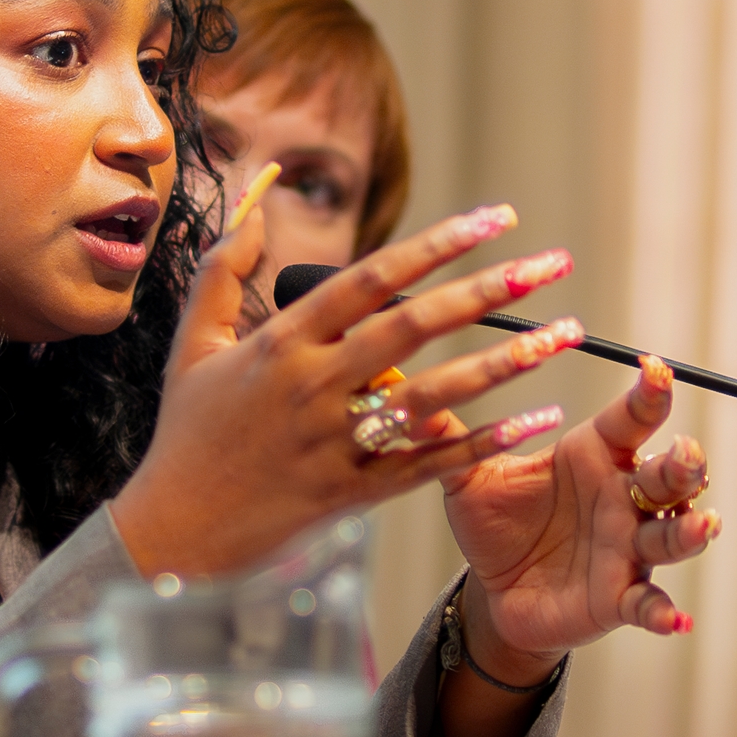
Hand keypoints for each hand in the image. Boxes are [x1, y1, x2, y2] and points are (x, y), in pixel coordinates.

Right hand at [109, 200, 594, 580]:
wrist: (173, 533)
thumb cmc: (187, 432)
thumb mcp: (193, 343)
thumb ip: (223, 270)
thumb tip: (253, 203)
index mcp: (280, 340)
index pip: (370, 277)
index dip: (437, 244)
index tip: (495, 218)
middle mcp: (311, 386)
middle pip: (413, 326)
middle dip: (488, 289)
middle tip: (551, 262)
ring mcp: (334, 443)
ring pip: (433, 396)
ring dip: (505, 363)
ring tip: (564, 334)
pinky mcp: (351, 495)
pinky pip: (430, 465)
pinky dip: (485, 442)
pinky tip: (536, 421)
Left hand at [429, 356, 718, 683]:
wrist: (496, 593)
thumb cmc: (496, 524)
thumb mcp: (470, 479)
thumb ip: (447, 436)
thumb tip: (399, 389)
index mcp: (594, 456)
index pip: (631, 418)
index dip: (649, 393)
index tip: (655, 368)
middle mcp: (623, 498)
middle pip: (668, 475)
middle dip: (683, 464)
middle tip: (682, 454)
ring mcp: (628, 549)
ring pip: (671, 535)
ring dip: (689, 531)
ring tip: (700, 524)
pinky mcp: (620, 597)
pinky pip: (649, 604)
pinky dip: (664, 612)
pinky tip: (676, 621)